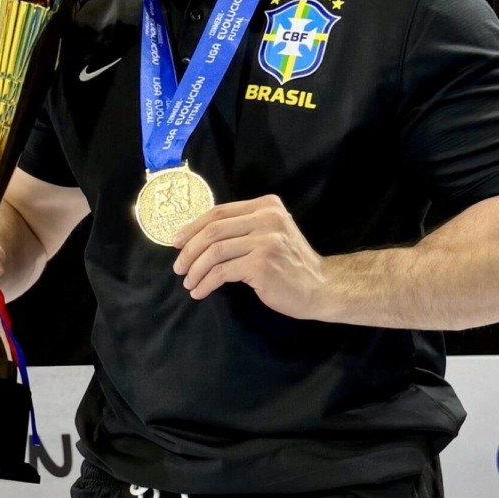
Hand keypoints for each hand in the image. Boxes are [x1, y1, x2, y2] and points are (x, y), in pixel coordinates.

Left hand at [172, 195, 326, 317]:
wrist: (321, 287)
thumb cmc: (291, 264)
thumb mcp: (272, 233)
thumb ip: (245, 227)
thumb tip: (199, 236)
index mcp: (266, 206)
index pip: (219, 212)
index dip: (193, 226)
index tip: (177, 242)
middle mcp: (267, 218)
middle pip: (213, 230)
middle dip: (189, 250)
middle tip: (178, 267)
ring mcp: (265, 241)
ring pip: (214, 251)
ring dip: (195, 269)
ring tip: (188, 282)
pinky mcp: (261, 264)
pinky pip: (222, 272)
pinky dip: (206, 283)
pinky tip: (200, 291)